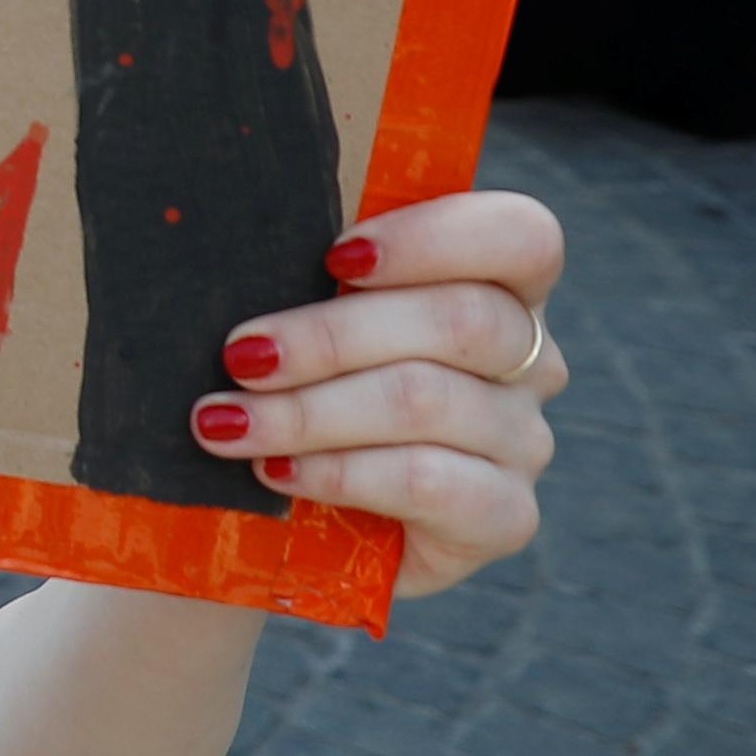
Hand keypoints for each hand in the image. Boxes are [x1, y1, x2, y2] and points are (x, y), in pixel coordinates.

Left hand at [197, 191, 562, 594]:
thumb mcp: (313, 315)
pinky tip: (275, 471)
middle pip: (461, 321)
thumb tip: (232, 239)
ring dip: (309, 411)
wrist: (319, 518)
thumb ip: (311, 275)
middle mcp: (529, 360)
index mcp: (501, 287)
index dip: (433, 238)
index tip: (334, 257)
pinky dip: (338, 472)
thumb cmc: (306, 385)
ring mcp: (522, 441)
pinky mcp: (504, 517)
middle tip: (241, 355)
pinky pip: (425, 482)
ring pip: (427, 402)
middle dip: (331, 337)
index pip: (521, 237)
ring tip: (226, 422)